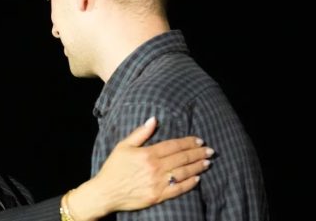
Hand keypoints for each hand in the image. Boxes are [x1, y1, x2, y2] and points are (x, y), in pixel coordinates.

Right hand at [66, 117, 212, 219]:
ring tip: (207, 163)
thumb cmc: (113, 168)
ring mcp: (158, 183)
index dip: (188, 142)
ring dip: (197, 167)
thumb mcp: (123, 146)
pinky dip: (189, 184)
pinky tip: (197, 179)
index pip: (174, 145)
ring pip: (183, 173)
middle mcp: (155, 168)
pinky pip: (178, 190)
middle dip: (198, 153)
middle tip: (210, 151)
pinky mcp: (158, 196)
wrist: (105, 192)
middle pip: (182, 158)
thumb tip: (154, 119)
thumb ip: (140, 133)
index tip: (199, 140)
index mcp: (148, 154)